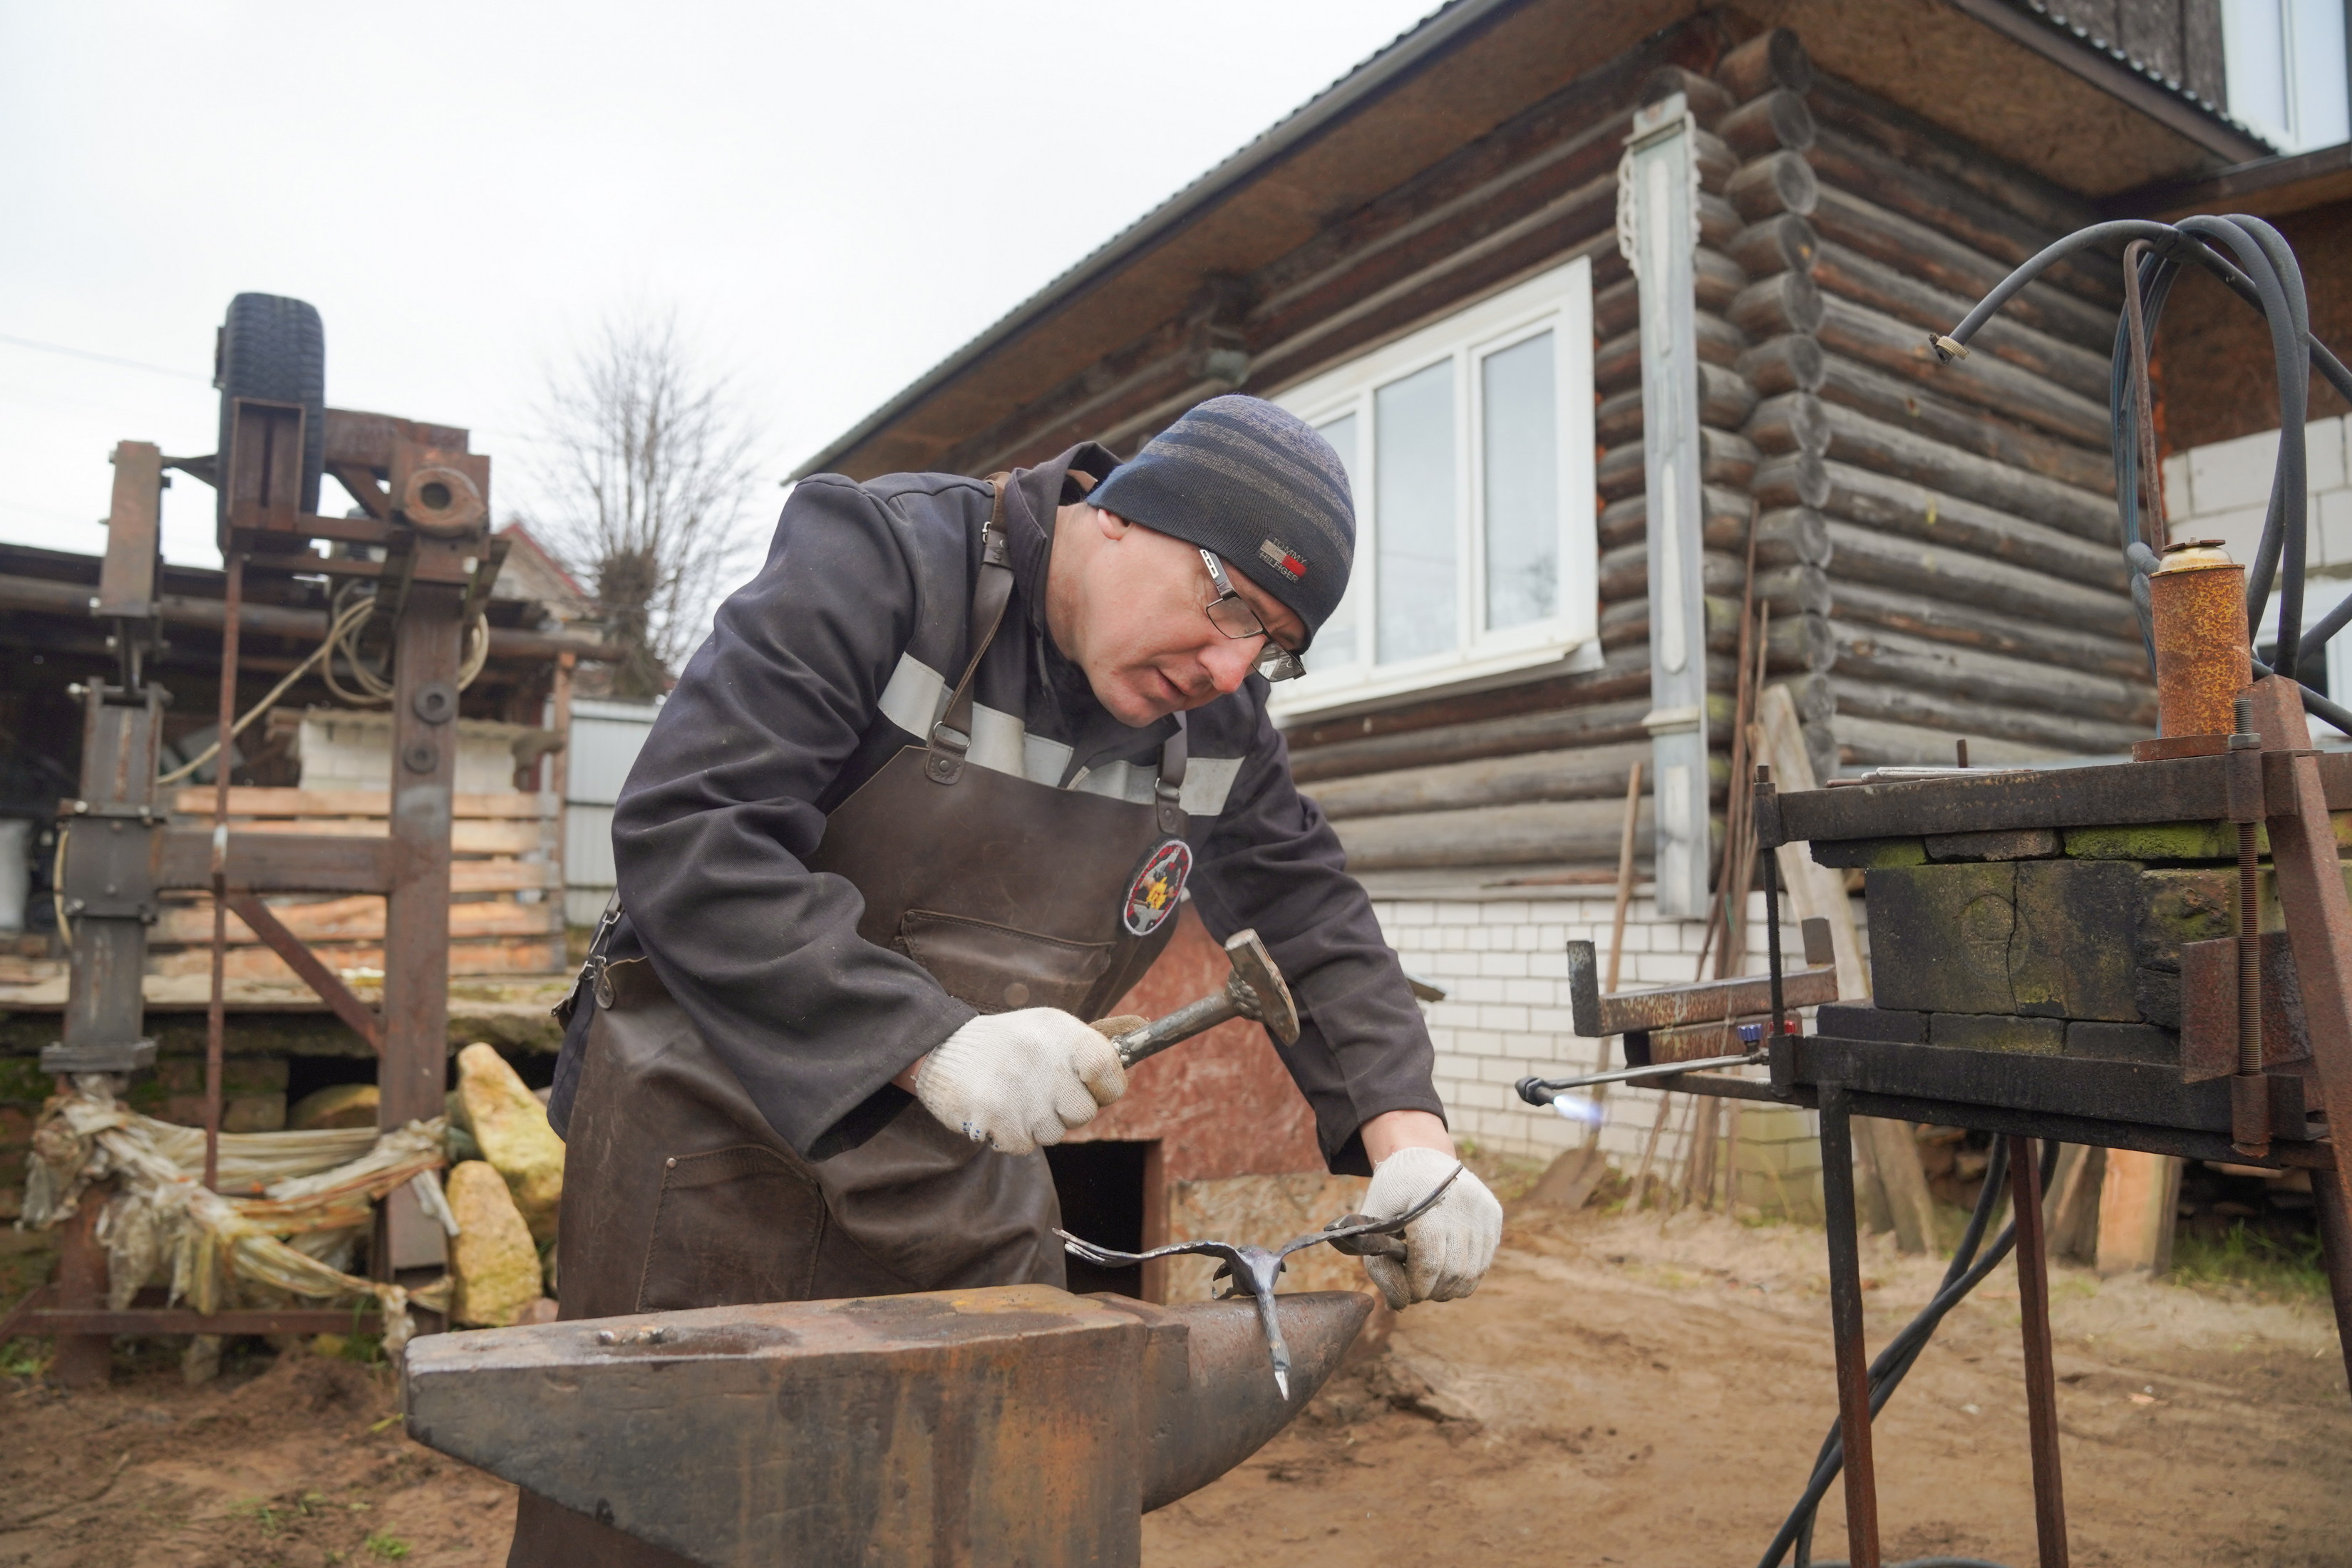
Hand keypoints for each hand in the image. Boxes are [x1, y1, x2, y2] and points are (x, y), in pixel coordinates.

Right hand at [911, 1008, 1126, 1154]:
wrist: (941, 1048)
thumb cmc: (1008, 1043)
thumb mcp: (1049, 1026)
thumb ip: (1092, 1041)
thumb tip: (1143, 1031)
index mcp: (1062, 1033)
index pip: (1109, 1070)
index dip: (1105, 1087)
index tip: (1090, 1086)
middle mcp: (1044, 1059)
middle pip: (1083, 1113)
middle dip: (1064, 1110)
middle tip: (1038, 1090)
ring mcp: (1019, 1090)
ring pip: (1054, 1133)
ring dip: (1036, 1124)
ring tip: (1013, 1096)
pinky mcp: (994, 1116)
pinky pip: (1024, 1146)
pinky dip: (1012, 1136)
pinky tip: (997, 1111)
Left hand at [1357, 1144, 1501, 1309]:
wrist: (1421, 1157)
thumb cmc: (1392, 1193)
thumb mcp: (1374, 1222)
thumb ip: (1380, 1265)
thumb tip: (1399, 1305)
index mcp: (1427, 1199)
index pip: (1430, 1261)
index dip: (1417, 1287)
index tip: (1405, 1294)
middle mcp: (1462, 1202)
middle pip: (1453, 1271)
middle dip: (1432, 1291)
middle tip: (1417, 1292)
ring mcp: (1482, 1208)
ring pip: (1472, 1272)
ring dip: (1450, 1288)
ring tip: (1431, 1285)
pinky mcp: (1493, 1214)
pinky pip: (1484, 1261)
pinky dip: (1465, 1276)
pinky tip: (1447, 1270)